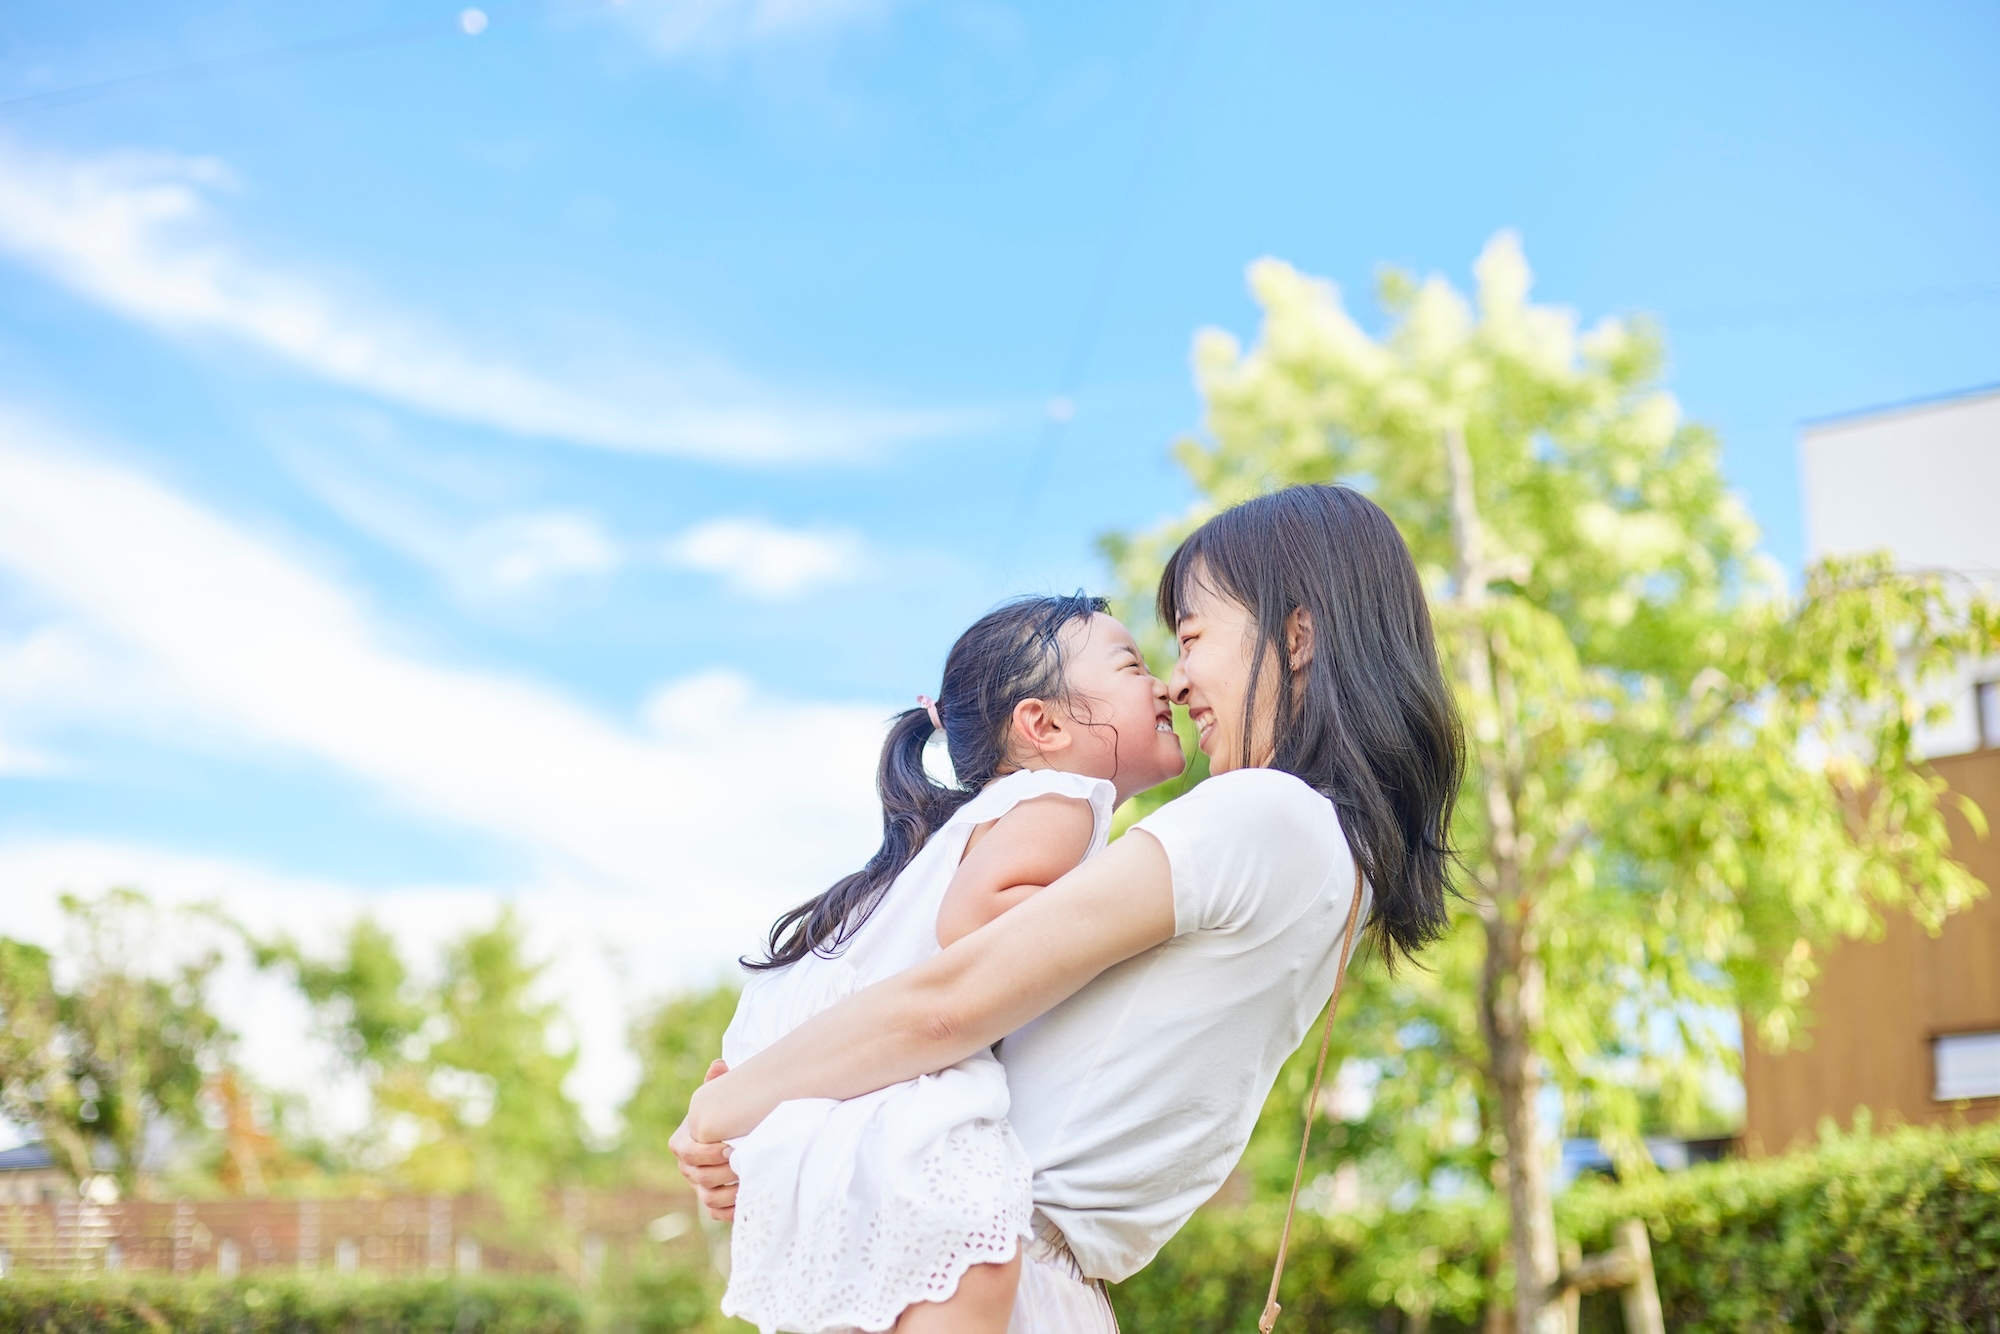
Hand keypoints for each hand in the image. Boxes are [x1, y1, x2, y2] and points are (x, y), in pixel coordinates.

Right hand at [672, 1059, 738, 1219]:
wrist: (732, 1134)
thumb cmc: (725, 1112)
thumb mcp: (720, 1096)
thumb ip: (718, 1082)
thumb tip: (719, 1065)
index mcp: (682, 1142)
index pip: (686, 1153)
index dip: (705, 1153)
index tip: (729, 1148)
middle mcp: (687, 1167)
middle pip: (699, 1177)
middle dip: (722, 1172)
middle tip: (744, 1164)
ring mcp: (699, 1186)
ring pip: (707, 1198)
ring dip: (729, 1193)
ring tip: (750, 1182)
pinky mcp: (712, 1202)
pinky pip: (717, 1213)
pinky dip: (731, 1210)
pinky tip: (750, 1199)